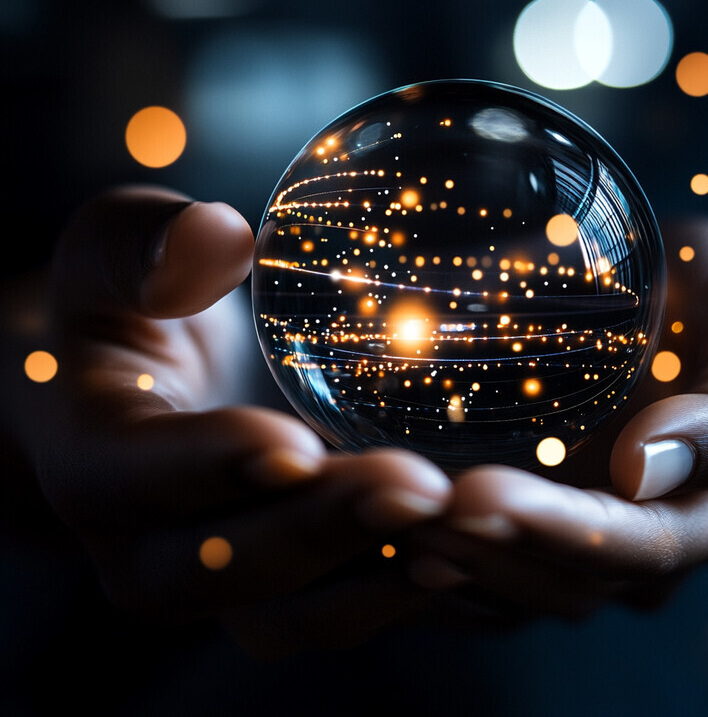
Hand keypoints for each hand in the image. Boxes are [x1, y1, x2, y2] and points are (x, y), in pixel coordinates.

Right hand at [14, 185, 456, 658]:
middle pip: (231, 567)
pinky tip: (476, 544)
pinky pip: (347, 605)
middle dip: (325, 531)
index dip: (215, 466)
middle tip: (417, 488)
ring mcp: (222, 580)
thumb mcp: (111, 254)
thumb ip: (142, 244)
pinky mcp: (287, 584)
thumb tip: (215, 234)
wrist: (150, 391)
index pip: (141, 475)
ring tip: (467, 532)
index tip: (294, 444)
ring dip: (382, 578)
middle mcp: (149, 547)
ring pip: (299, 611)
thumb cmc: (133, 308)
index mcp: (91, 460)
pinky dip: (409, 586)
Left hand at [412, 219, 707, 618]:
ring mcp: (592, 517)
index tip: (478, 497)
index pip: (633, 547)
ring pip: (517, 575)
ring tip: (373, 511)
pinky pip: (493, 542)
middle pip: (560, 578)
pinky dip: (436, 533)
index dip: (558, 531)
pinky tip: (380, 514)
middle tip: (399, 506)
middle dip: (480, 548)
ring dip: (445, 550)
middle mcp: (645, 534)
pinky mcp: (553, 493)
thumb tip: (640, 469)